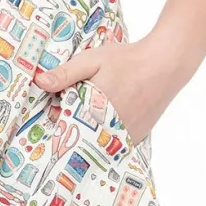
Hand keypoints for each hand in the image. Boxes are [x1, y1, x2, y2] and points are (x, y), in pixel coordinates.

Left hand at [32, 36, 177, 144]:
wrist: (165, 64)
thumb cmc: (127, 60)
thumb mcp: (92, 60)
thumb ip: (65, 74)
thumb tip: (39, 83)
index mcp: (91, 111)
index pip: (62, 126)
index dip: (56, 118)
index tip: (55, 109)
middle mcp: (107, 129)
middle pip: (79, 138)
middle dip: (72, 128)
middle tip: (72, 113)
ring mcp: (123, 136)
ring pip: (97, 143)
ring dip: (90, 134)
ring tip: (92, 117)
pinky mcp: (136, 137)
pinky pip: (114, 145)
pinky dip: (107, 137)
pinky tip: (106, 122)